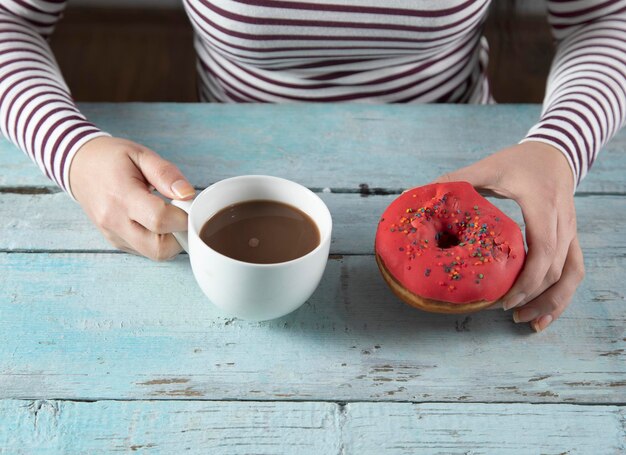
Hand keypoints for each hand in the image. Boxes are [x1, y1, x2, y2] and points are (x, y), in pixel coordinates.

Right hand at [69, 136, 194, 260]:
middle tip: (180, 214)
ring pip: (154, 254)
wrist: (79, 166)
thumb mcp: (141, 155)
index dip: (182, 216)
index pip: (159, 220)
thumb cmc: (111, 158)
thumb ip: (166, 174)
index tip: (187, 204)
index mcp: (121, 196)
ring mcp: (114, 235)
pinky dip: (158, 241)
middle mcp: (114, 221)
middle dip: (180, 235)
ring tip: (168, 217)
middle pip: (159, 248)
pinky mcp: (116, 242)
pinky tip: (156, 222)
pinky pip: (145, 251)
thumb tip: (187, 194)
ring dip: (171, 241)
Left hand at [435, 142, 584, 331]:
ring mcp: (572, 232)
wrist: (555, 153)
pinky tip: (542, 316)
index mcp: (543, 204)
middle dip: (530, 296)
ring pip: (571, 276)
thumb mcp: (489, 167)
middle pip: (557, 270)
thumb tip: (416, 194)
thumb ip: (456, 179)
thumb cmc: (519, 162)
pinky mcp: (572, 239)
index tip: (502, 298)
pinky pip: (575, 272)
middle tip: (499, 310)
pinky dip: (561, 297)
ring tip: (523, 321)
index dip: (525, 279)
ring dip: (550, 302)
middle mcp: (564, 221)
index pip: (544, 249)